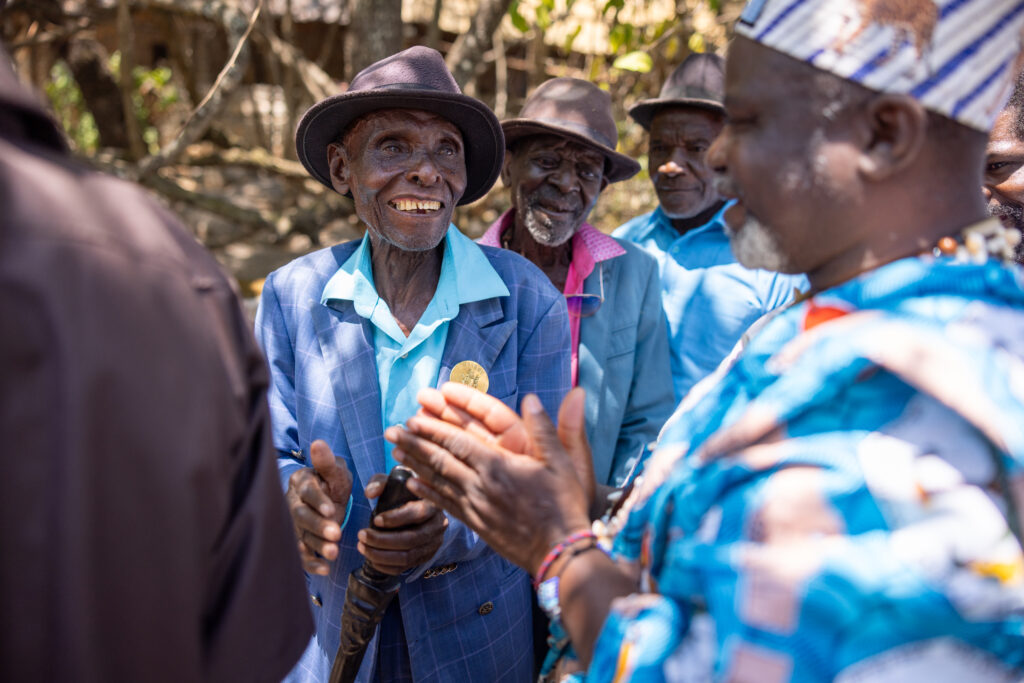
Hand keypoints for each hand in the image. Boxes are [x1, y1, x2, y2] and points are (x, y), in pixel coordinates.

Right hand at [286, 439, 352, 574]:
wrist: (329, 495)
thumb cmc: (333, 481)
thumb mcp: (335, 470)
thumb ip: (328, 462)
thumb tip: (318, 444)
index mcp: (301, 480)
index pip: (307, 490)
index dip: (318, 500)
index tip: (332, 510)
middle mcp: (292, 501)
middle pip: (301, 515)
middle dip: (318, 525)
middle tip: (336, 534)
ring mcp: (293, 522)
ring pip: (302, 535)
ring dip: (317, 545)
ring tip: (334, 553)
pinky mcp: (298, 539)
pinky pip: (302, 552)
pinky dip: (311, 562)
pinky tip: (325, 569)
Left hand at [356, 474, 447, 574]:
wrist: (418, 506)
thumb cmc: (404, 493)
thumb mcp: (393, 482)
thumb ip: (380, 483)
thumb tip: (370, 493)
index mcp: (433, 504)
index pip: (418, 513)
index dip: (396, 518)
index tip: (375, 519)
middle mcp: (437, 526)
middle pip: (411, 539)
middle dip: (382, 540)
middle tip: (361, 535)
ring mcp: (433, 544)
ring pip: (407, 557)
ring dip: (381, 555)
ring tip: (362, 547)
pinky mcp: (425, 557)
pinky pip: (405, 567)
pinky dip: (386, 566)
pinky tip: (371, 558)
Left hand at [386, 383, 591, 575]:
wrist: (559, 553)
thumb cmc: (563, 505)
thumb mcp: (563, 463)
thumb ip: (544, 430)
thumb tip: (531, 398)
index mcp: (498, 466)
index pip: (457, 442)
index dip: (432, 429)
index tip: (412, 418)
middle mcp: (481, 486)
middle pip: (439, 460)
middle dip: (413, 443)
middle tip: (390, 431)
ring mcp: (476, 507)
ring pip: (438, 481)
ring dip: (414, 464)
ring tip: (394, 452)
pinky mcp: (476, 524)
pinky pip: (445, 505)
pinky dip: (427, 493)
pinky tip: (413, 484)